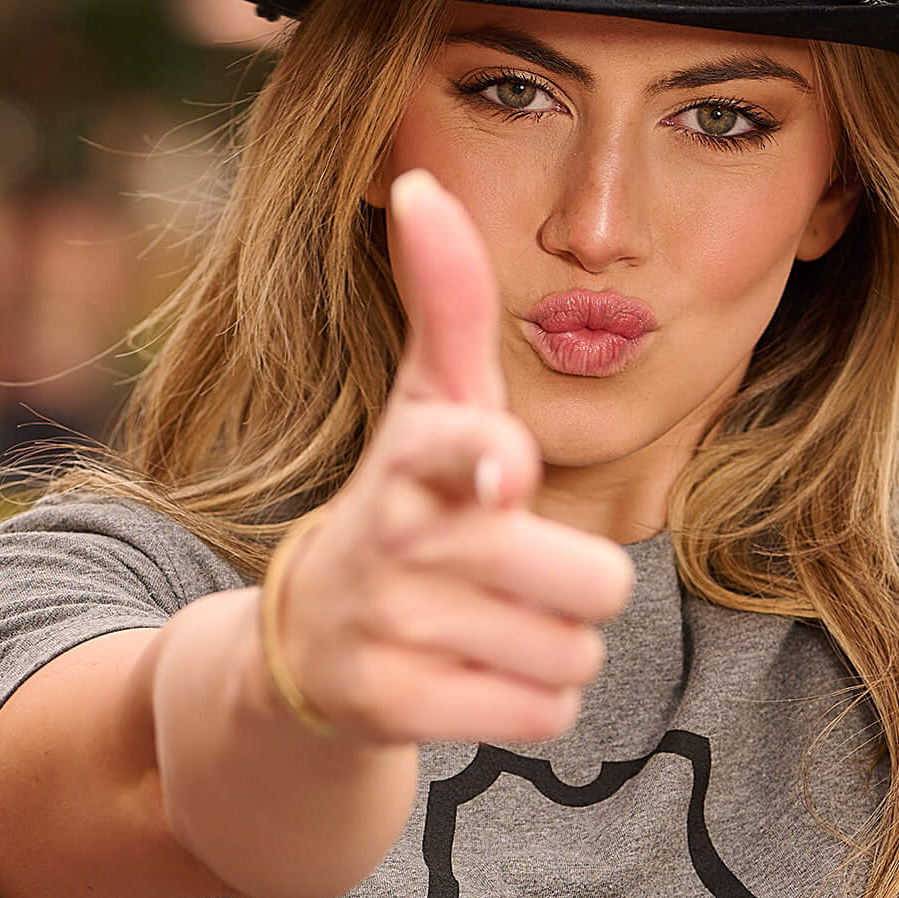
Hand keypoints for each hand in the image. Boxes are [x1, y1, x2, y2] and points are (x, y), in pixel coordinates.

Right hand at [267, 169, 634, 745]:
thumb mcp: (427, 402)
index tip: (505, 475)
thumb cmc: (408, 497)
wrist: (307, 642)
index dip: (489, 461)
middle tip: (518, 574)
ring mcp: (386, 632)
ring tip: (491, 623)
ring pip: (574, 654)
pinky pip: (543, 716)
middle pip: (591, 581)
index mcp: (413, 456)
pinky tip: (477, 674)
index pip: (459, 448)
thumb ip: (445, 300)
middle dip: (580, 585)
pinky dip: (532, 703)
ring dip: (556, 646)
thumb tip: (417, 180)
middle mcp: (393, 541)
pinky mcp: (391, 711)